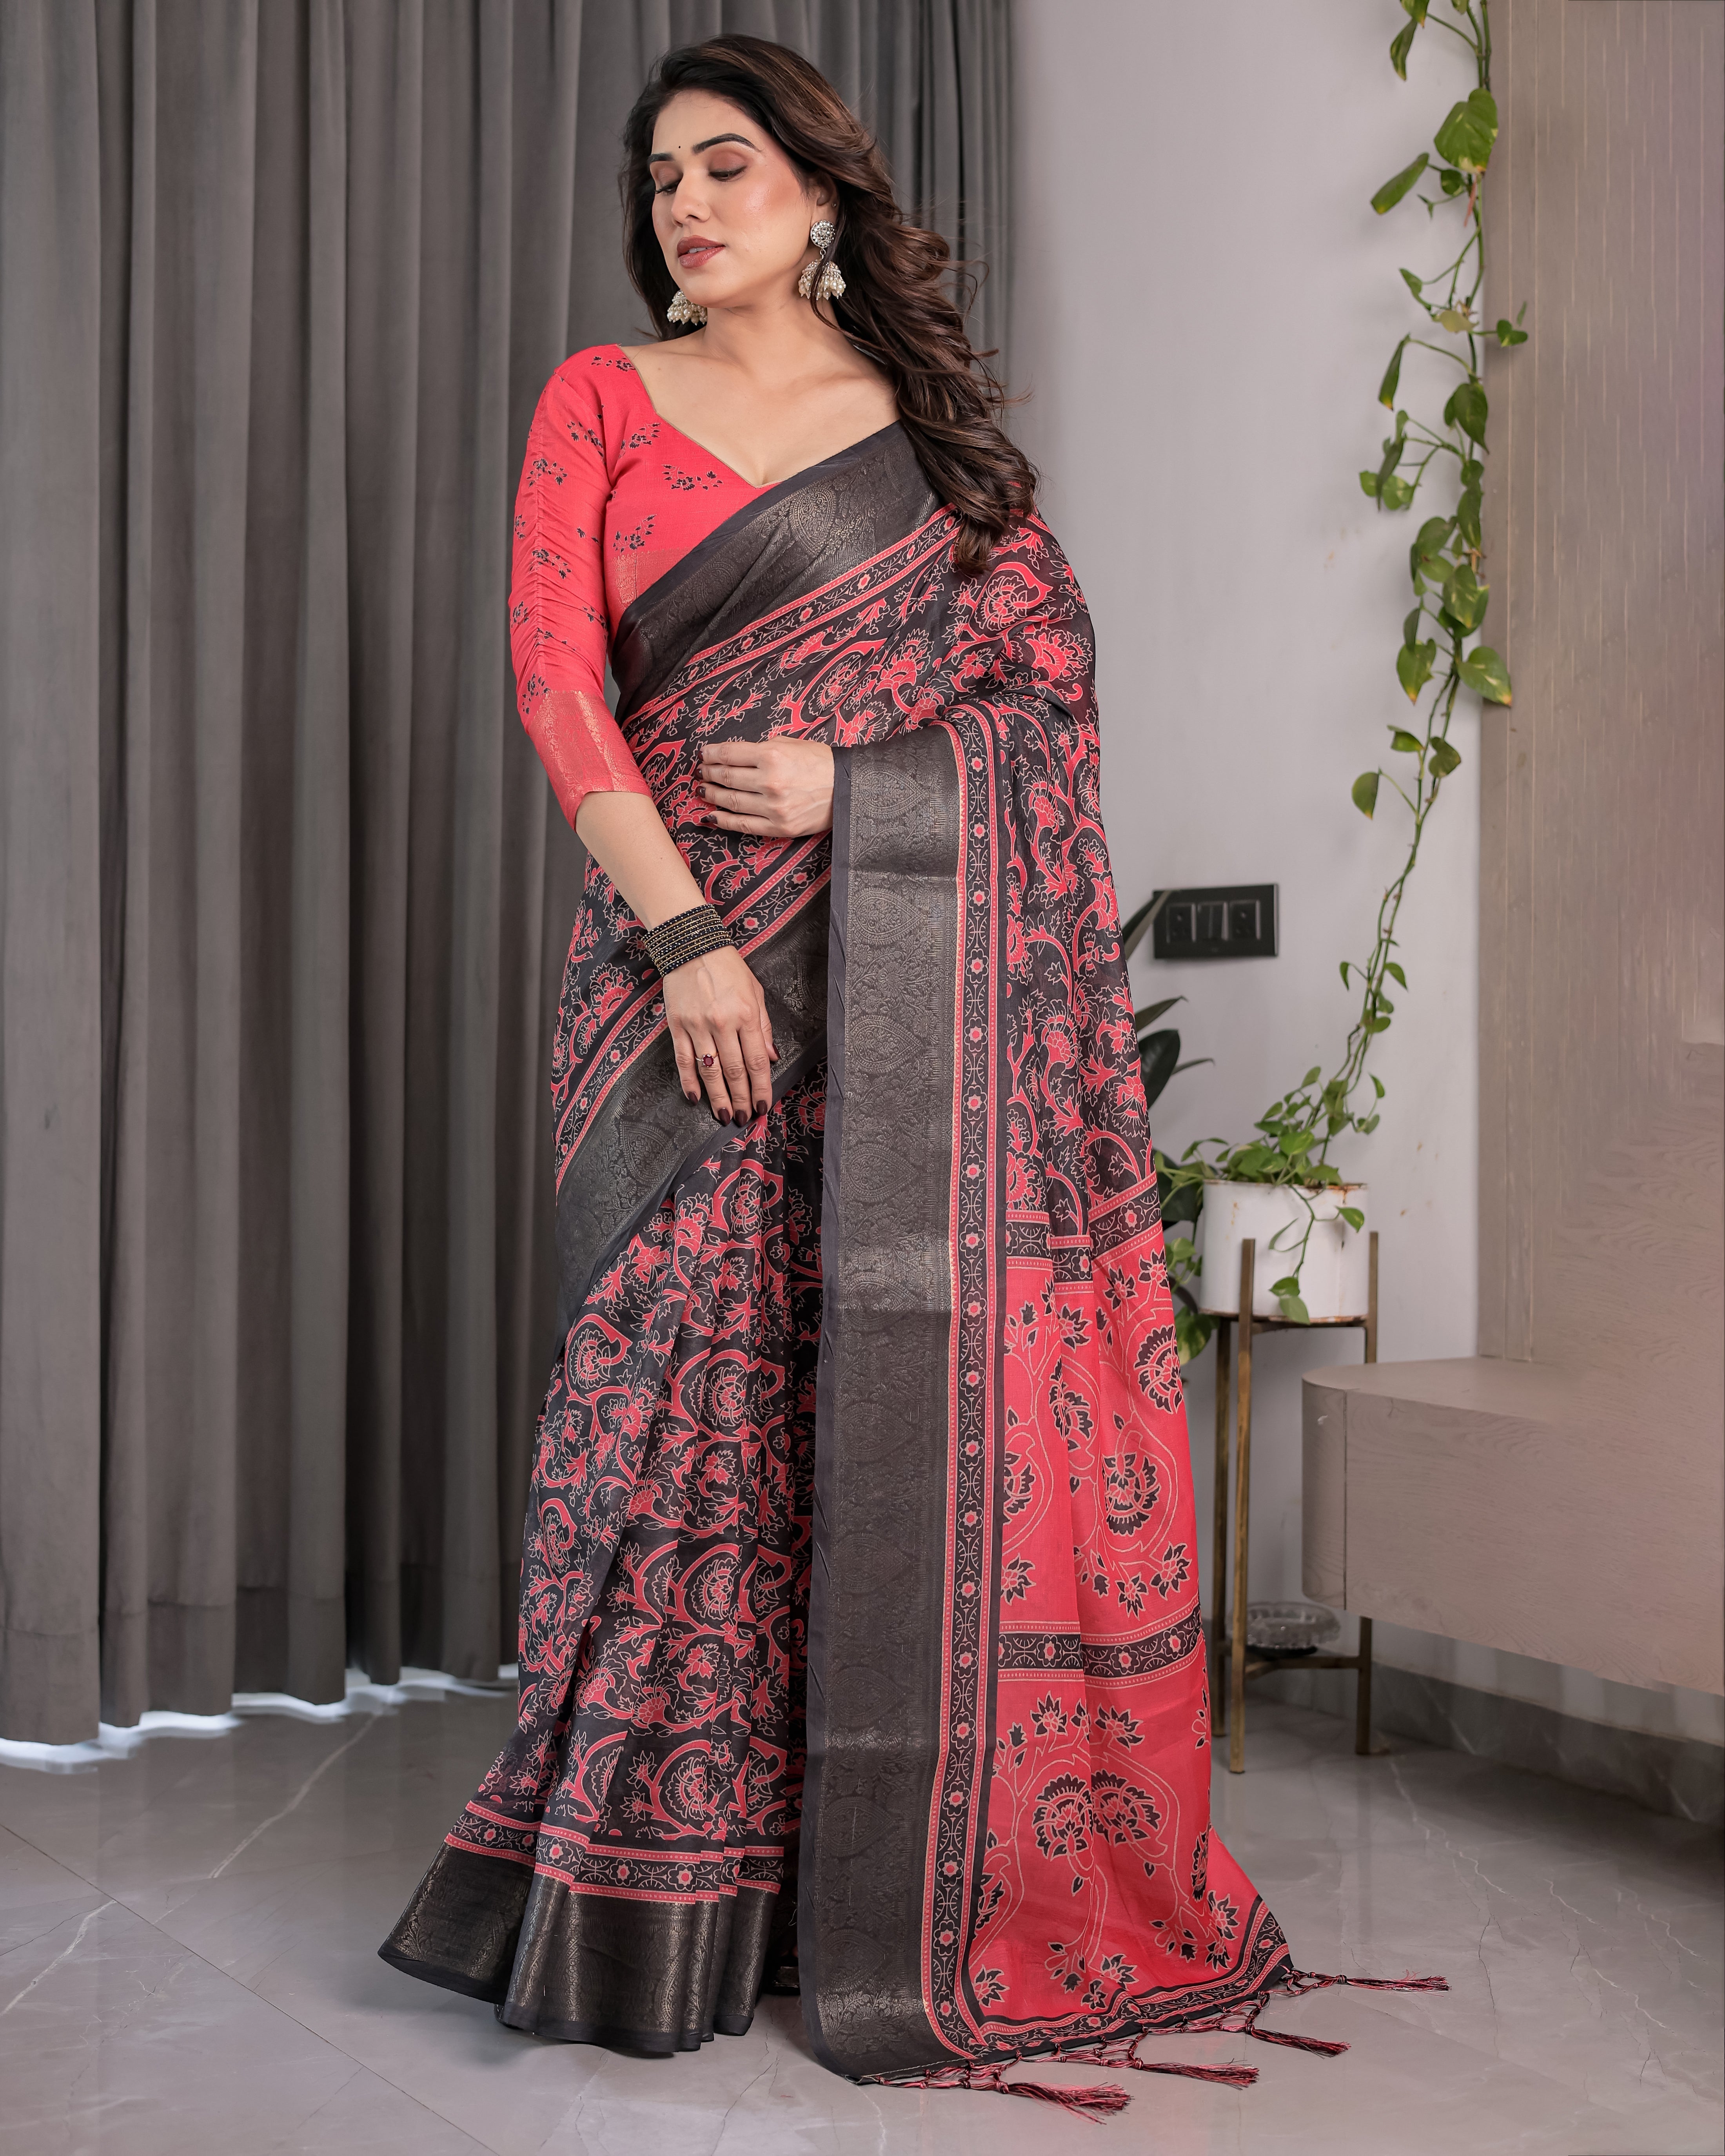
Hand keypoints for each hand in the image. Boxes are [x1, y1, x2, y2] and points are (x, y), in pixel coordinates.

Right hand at [661, 942, 777, 1121]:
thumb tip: (771, 1057)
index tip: (763, 1105)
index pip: (757, 1061)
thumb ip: (763, 1026)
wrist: (691, 945)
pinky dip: (688, 1081)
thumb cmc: (727, 968)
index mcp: (746, 1014)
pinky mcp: (677, 1025)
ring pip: (709, 1071)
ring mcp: (697, 1026)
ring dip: (718, 1097)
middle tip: (745, 1117)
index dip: (761, 1087)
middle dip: (741, 1098)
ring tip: (725, 1115)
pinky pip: (683, 1060)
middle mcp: (723, 1023)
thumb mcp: (755, 991)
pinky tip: (695, 1098)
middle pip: (734, 1071)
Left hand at [699, 737, 833, 837]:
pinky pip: (742, 824)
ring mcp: (773, 807)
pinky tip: (712, 815)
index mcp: (772, 755)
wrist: (848, 788)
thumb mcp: (791, 744)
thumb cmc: (821, 763)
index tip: (703, 755)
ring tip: (703, 790)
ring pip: (731, 801)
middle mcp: (770, 781)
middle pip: (726, 777)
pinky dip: (723, 820)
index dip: (711, 754)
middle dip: (709, 773)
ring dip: (712, 795)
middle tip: (701, 772)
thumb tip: (733, 755)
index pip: (730, 754)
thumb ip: (761, 748)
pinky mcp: (778, 827)